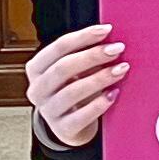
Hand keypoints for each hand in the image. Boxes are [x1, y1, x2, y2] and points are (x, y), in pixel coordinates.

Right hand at [24, 24, 128, 147]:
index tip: (107, 29)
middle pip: (63, 68)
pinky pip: (82, 115)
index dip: (83, 37)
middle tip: (117, 49)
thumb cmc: (74, 90)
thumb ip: (84, 55)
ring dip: (100, 77)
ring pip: (73, 91)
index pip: (58, 48)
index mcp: (36, 69)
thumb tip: (110, 38)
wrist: (71, 127)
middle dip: (92, 56)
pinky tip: (114, 93)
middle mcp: (37, 89)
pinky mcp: (63, 130)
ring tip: (121, 69)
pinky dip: (100, 103)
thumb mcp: (73, 71)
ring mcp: (48, 111)